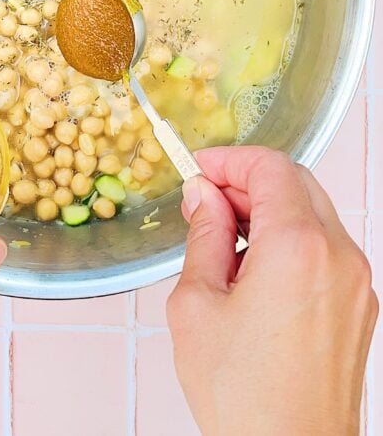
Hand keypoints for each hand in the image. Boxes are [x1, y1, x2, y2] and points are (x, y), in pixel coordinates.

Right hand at [167, 146, 377, 435]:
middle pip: (297, 182)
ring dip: (269, 211)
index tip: (199, 170)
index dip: (228, 160)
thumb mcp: (196, 304)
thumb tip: (203, 197)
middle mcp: (338, 256)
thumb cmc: (243, 395)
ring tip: (225, 242)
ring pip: (313, 213)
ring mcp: (356, 282)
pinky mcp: (359, 306)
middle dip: (248, 181)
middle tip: (206, 201)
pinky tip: (255, 272)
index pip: (270, 167)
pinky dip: (291, 240)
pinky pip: (325, 248)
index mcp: (298, 246)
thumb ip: (203, 236)